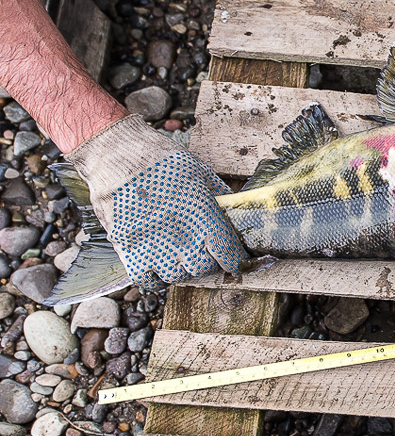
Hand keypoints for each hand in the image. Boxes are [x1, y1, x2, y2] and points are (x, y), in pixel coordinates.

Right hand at [68, 115, 247, 289]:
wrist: (116, 155)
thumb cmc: (160, 160)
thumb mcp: (200, 172)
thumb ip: (219, 197)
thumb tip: (237, 213)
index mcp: (203, 215)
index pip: (229, 254)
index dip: (236, 260)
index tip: (236, 260)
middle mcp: (180, 236)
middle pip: (203, 269)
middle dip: (208, 261)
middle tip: (204, 249)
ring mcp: (153, 247)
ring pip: (177, 276)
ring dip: (183, 268)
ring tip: (180, 251)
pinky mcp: (128, 252)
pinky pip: (149, 280)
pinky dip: (156, 275)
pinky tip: (158, 259)